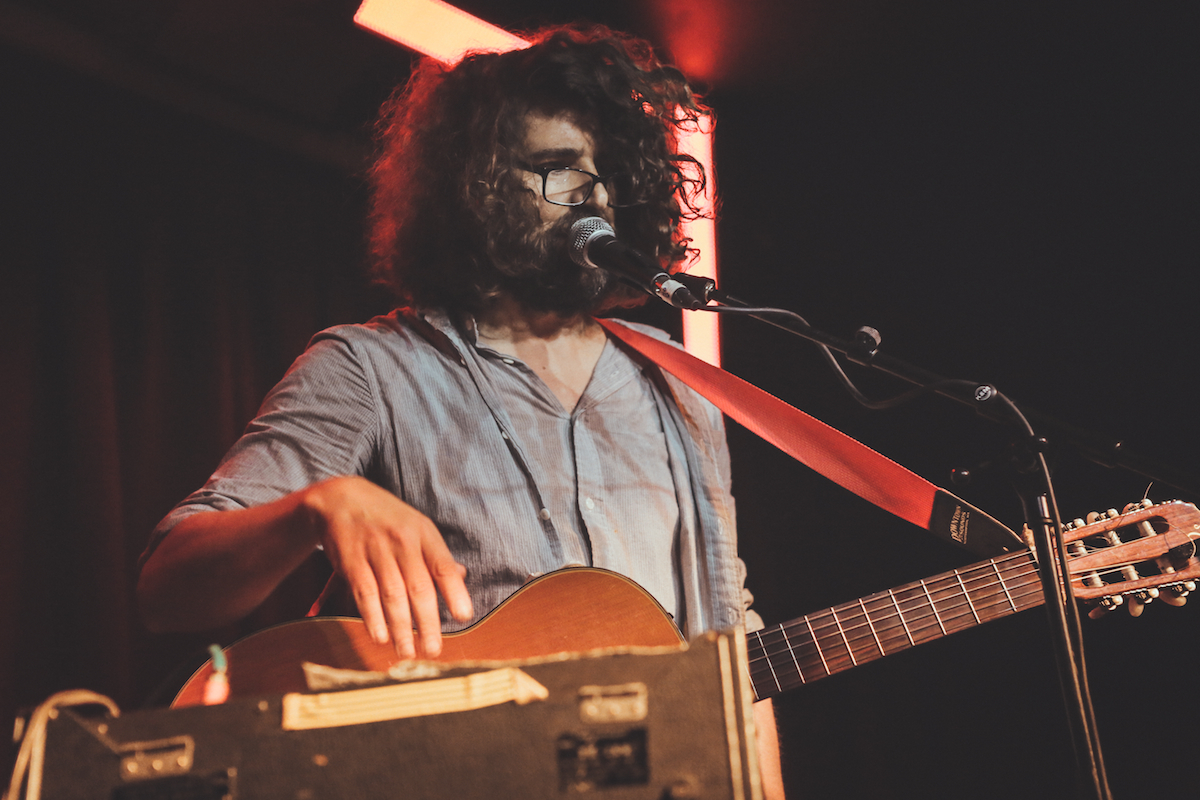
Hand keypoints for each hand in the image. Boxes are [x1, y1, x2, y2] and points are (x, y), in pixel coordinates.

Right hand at [300, 476, 472, 657]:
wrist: (341, 499)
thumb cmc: (387, 519)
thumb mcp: (416, 527)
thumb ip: (435, 555)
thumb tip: (460, 577)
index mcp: (423, 533)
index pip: (443, 566)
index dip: (454, 592)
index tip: (464, 617)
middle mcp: (401, 542)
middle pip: (418, 588)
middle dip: (427, 623)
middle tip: (433, 650)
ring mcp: (376, 551)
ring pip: (392, 595)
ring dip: (401, 628)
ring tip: (408, 651)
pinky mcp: (351, 561)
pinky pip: (364, 594)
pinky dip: (373, 618)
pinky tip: (381, 636)